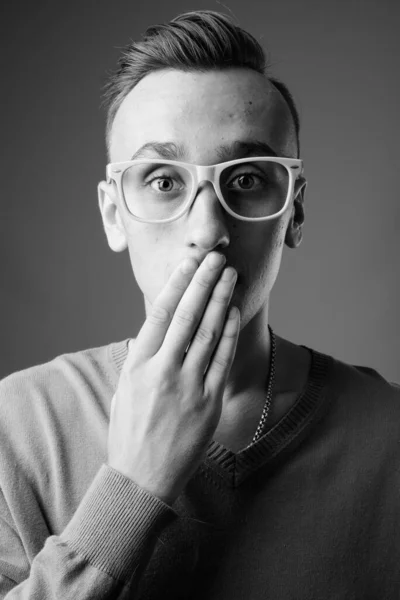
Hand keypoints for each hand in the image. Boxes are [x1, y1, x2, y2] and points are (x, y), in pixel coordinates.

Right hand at [107, 252, 239, 504]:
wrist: (142, 478)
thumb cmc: (129, 433)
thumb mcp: (124, 390)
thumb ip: (143, 359)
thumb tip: (160, 332)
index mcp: (138, 365)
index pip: (160, 313)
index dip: (177, 285)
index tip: (189, 263)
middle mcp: (163, 370)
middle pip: (189, 316)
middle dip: (204, 282)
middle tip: (216, 258)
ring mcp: (189, 386)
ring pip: (210, 332)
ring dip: (222, 300)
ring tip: (230, 276)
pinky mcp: (209, 403)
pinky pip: (223, 360)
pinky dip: (230, 333)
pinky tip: (234, 312)